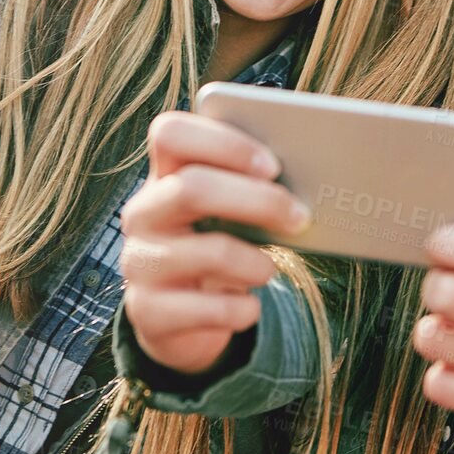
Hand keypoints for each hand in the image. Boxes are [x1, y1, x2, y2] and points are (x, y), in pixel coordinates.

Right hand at [119, 111, 310, 374]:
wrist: (182, 319)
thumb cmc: (220, 248)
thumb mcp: (230, 216)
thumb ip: (253, 191)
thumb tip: (314, 188)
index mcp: (163, 176)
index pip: (171, 133)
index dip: (225, 144)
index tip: (273, 166)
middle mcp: (143, 214)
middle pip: (192, 187)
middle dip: (258, 201)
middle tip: (300, 217)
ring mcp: (139, 263)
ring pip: (209, 252)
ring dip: (256, 262)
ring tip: (269, 269)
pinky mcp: (147, 312)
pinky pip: (209, 310)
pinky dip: (243, 309)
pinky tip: (248, 307)